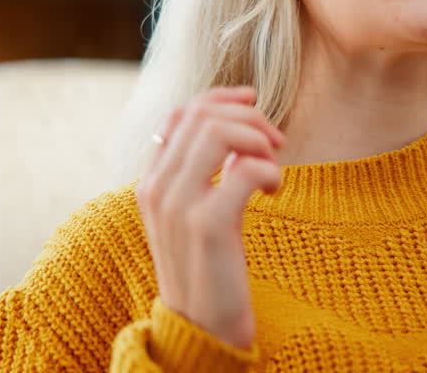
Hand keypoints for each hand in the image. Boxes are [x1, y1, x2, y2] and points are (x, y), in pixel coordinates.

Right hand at [135, 87, 284, 349]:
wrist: (202, 330)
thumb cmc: (209, 268)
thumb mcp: (197, 212)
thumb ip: (206, 172)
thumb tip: (238, 129)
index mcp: (151, 181)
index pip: (181, 113)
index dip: (221, 97)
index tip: (253, 102)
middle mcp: (157, 189)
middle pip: (202, 115)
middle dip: (249, 117)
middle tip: (275, 142)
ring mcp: (178, 207)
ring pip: (218, 132)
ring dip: (257, 139)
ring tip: (273, 164)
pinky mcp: (208, 227)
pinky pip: (244, 170)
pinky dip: (269, 171)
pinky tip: (274, 191)